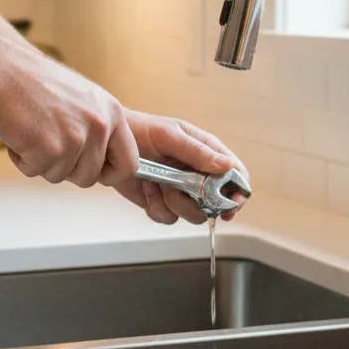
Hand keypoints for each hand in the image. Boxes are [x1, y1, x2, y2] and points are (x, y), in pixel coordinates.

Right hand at [0, 49, 138, 186]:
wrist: (0, 71)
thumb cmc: (33, 82)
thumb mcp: (82, 99)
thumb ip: (96, 129)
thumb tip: (100, 161)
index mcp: (112, 113)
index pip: (129, 162)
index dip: (111, 174)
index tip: (97, 174)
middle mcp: (99, 126)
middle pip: (90, 176)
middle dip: (66, 169)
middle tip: (47, 144)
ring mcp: (76, 139)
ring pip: (60, 176)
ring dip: (41, 162)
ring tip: (32, 131)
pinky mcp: (50, 150)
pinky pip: (35, 172)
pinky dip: (21, 159)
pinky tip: (18, 132)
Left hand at [111, 110, 248, 224]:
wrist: (109, 144)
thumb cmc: (141, 131)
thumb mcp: (171, 135)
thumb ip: (198, 152)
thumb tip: (226, 166)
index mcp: (207, 153)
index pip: (236, 175)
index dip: (239, 192)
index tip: (233, 204)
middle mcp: (198, 175)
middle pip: (218, 203)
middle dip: (203, 203)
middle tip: (186, 192)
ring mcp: (181, 191)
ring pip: (194, 214)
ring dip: (175, 203)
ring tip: (160, 183)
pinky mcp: (162, 203)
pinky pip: (169, 217)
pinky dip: (157, 206)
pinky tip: (148, 188)